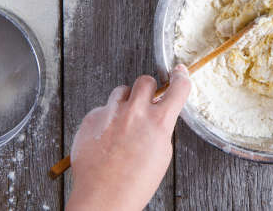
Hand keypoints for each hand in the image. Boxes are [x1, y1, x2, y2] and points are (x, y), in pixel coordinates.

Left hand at [66, 65, 190, 210]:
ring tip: (122, 124)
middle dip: (148, 90)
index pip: (178, 88)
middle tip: (145, 102)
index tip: (179, 74)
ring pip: (121, 91)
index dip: (181, 78)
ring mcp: (111, 113)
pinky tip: (105, 138)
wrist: (103, 199)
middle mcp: (135, 112)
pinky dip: (105, 119)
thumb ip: (160, 128)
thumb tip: (157, 115)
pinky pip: (102, 109)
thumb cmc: (134, 184)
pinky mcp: (91, 118)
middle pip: (145, 80)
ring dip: (125, 102)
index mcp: (158, 122)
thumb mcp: (162, 154)